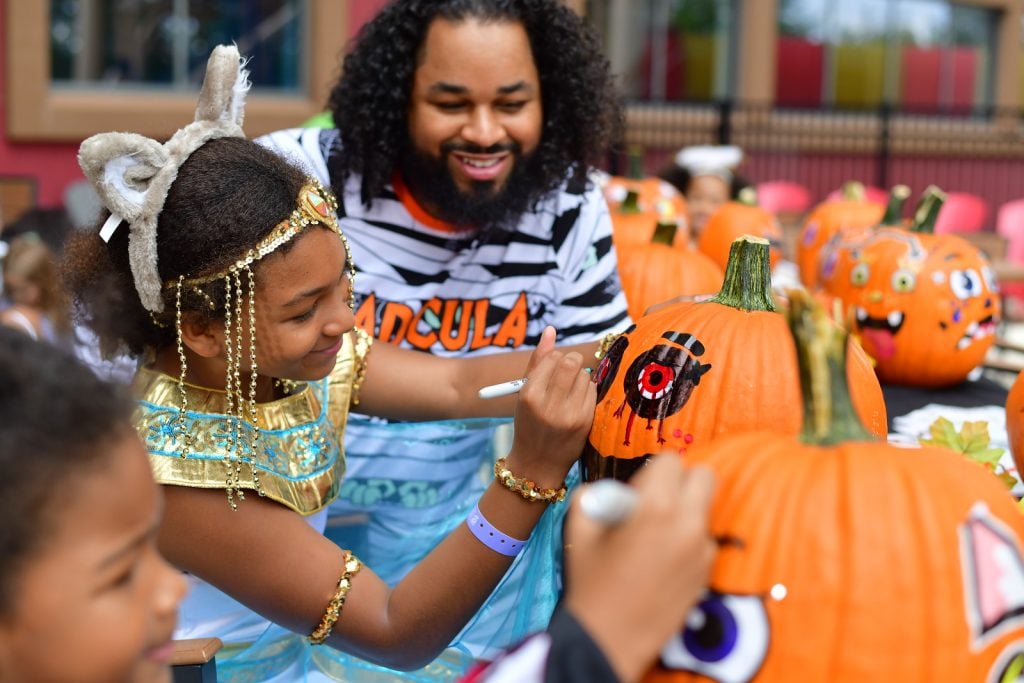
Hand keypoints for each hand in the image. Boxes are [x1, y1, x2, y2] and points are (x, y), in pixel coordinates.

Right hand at [505, 326, 594, 486]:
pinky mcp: (585, 423)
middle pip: (572, 363)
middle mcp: (549, 405)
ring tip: (569, 393)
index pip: (553, 358)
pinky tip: (577, 403)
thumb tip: (551, 329)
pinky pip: (593, 392)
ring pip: (585, 376)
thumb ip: (537, 360)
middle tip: (568, 371)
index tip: (553, 368)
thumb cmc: (529, 423)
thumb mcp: (525, 393)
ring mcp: (569, 415)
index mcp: (530, 395)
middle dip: (572, 362)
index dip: (556, 359)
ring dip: (580, 378)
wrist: (537, 463)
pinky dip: (587, 392)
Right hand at [563, 454, 716, 682]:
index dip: (654, 470)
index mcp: (656, 506)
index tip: (640, 488)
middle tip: (657, 501)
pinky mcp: (708, 573)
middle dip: (681, 482)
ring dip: (687, 511)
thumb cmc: (590, 583)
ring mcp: (702, 550)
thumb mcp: (579, 529)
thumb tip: (609, 488)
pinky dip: (689, 539)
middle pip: (705, 476)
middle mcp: (687, 523)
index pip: (673, 459)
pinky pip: (705, 539)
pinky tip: (664, 559)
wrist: (607, 641)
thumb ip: (593, 495)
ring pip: (706, 509)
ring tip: (657, 534)